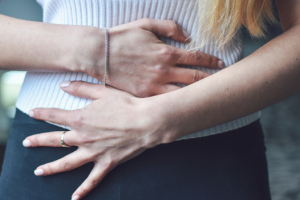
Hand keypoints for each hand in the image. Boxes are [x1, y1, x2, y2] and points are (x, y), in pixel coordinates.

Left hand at [23, 81, 170, 199]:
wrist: (146, 122)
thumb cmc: (126, 105)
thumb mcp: (103, 92)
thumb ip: (81, 88)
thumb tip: (63, 85)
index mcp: (81, 119)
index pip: (54, 115)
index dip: (41, 113)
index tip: (32, 112)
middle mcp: (83, 138)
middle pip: (55, 140)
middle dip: (38, 141)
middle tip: (27, 143)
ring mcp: (93, 152)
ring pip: (67, 163)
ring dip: (51, 168)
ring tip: (39, 171)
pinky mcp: (106, 162)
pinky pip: (92, 179)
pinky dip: (83, 189)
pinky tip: (75, 197)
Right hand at [80, 18, 223, 96]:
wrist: (98, 54)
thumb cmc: (122, 38)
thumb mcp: (146, 25)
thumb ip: (170, 28)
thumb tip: (188, 36)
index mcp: (166, 52)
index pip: (196, 58)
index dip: (211, 61)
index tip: (221, 64)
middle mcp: (164, 71)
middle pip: (195, 78)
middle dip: (212, 80)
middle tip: (223, 83)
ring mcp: (154, 86)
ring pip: (183, 93)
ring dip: (198, 94)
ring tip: (209, 96)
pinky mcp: (144, 96)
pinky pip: (165, 101)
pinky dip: (177, 103)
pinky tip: (185, 105)